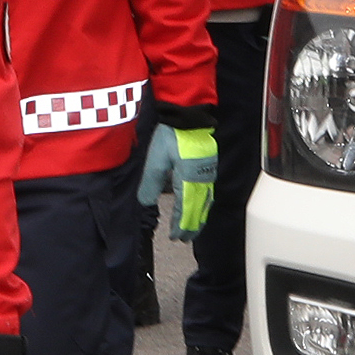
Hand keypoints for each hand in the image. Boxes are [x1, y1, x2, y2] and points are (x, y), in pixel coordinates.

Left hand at [138, 122, 216, 241]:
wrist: (189, 115)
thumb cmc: (172, 134)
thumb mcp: (156, 159)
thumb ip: (151, 182)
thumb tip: (145, 203)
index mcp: (188, 179)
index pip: (184, 208)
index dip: (180, 224)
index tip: (176, 237)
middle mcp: (201, 178)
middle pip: (198, 208)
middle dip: (192, 225)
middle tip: (186, 239)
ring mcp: (207, 172)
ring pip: (206, 201)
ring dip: (200, 217)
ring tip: (195, 229)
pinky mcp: (209, 166)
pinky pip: (209, 191)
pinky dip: (206, 204)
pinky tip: (203, 206)